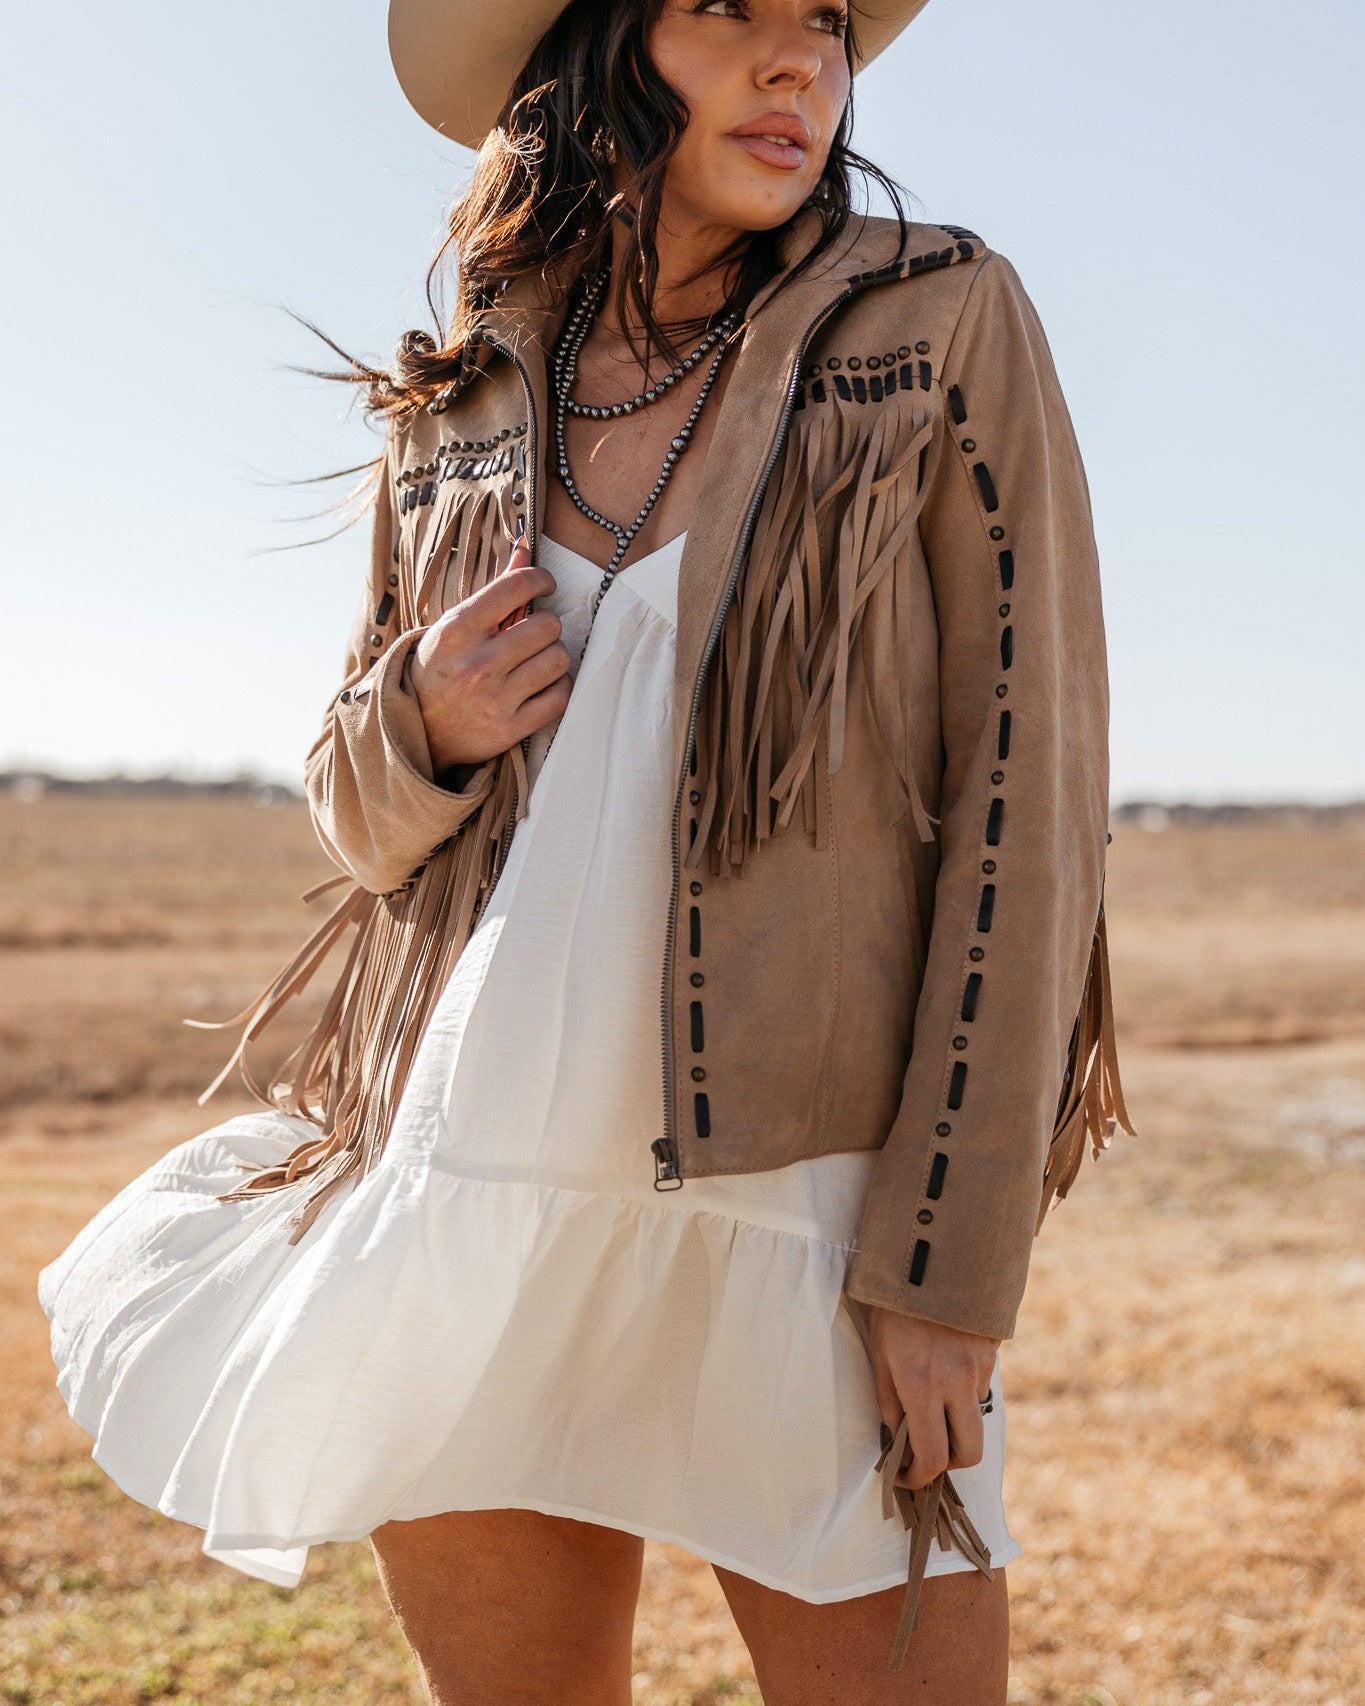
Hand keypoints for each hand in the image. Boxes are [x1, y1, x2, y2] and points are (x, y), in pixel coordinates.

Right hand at [406, 533, 572, 772]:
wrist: (416, 730)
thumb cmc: (440, 669)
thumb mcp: (454, 625)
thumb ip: (494, 589)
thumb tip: (525, 548)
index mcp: (458, 629)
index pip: (517, 586)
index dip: (541, 579)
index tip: (544, 584)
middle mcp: (477, 664)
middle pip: (548, 625)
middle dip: (545, 625)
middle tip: (534, 633)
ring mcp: (495, 699)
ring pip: (558, 659)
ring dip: (553, 657)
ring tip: (536, 660)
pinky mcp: (509, 729)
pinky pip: (560, 697)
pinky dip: (558, 688)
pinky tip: (542, 685)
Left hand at [867, 1307, 1001, 1490]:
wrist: (930, 1254)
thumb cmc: (892, 1304)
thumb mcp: (879, 1351)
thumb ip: (889, 1400)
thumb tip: (896, 1439)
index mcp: (922, 1384)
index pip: (932, 1457)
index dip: (918, 1477)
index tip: (904, 1475)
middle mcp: (957, 1382)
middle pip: (969, 1454)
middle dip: (948, 1464)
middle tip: (925, 1452)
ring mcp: (979, 1367)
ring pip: (976, 1420)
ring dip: (956, 1424)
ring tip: (931, 1400)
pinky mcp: (993, 1353)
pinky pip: (981, 1389)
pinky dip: (964, 1393)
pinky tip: (945, 1369)